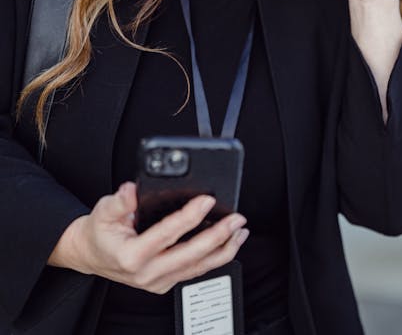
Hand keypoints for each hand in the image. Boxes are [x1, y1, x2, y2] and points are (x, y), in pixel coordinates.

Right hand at [48, 182, 248, 293]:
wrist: (91, 255)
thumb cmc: (99, 232)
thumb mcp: (103, 210)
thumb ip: (119, 200)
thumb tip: (133, 189)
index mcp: (132, 255)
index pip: (168, 234)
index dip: (190, 216)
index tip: (207, 201)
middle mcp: (147, 273)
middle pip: (191, 255)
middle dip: (218, 235)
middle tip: (236, 219)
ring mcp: (158, 281)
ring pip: (198, 267)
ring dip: (223, 249)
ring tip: (239, 232)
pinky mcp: (165, 282)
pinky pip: (194, 271)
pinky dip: (214, 258)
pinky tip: (227, 244)